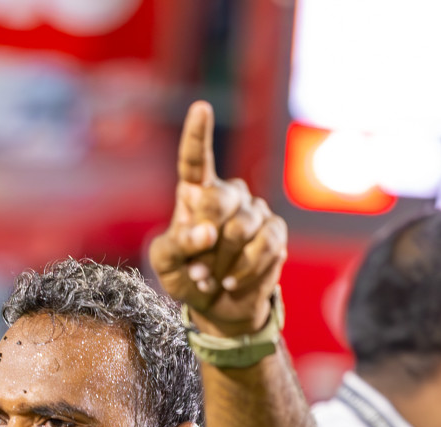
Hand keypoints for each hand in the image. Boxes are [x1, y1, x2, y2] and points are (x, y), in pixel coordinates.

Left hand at [149, 100, 286, 338]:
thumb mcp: (166, 263)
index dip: (198, 134)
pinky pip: (264, 247)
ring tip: (211, 276)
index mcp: (195, 192)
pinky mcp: (275, 233)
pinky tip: (231, 281)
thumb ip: (177, 245)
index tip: (201, 107)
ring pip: (241, 229)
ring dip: (221, 262)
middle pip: (219, 198)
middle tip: (196, 265)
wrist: (217, 306)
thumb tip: (206, 233)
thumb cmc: (186, 276)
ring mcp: (254, 212)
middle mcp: (228, 194)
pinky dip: (244, 270)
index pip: (196, 159)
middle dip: (205, 236)